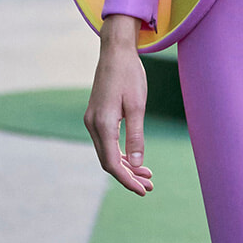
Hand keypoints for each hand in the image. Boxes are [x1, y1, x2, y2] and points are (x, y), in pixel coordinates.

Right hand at [84, 15, 153, 195]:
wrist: (116, 52)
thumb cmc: (129, 75)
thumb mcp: (137, 106)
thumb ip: (136, 136)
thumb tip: (137, 163)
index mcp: (102, 124)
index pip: (112, 163)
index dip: (127, 179)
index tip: (144, 190)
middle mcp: (92, 124)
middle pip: (108, 161)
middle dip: (128, 176)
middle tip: (150, 186)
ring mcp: (92, 120)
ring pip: (106, 152)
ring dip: (125, 165)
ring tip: (147, 175)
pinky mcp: (96, 116)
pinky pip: (106, 142)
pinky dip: (119, 153)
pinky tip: (134, 158)